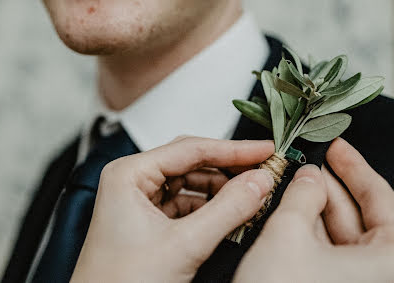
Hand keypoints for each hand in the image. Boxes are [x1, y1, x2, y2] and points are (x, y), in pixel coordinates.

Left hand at [71, 136, 275, 282]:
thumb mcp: (184, 245)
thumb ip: (227, 210)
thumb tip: (259, 182)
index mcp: (128, 174)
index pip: (190, 149)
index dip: (233, 149)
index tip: (265, 149)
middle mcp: (131, 181)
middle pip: (190, 162)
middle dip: (229, 168)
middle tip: (264, 169)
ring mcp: (138, 201)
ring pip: (190, 183)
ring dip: (222, 189)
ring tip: (253, 193)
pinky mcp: (148, 221)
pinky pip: (185, 204)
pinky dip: (210, 208)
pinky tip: (232, 212)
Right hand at [234, 138, 393, 282]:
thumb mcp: (287, 235)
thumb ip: (301, 196)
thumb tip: (308, 176)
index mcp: (391, 264)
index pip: (380, 199)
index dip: (355, 166)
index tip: (337, 145)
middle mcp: (381, 278)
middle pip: (358, 218)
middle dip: (328, 188)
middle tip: (305, 162)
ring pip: (339, 237)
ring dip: (313, 209)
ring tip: (290, 185)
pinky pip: (326, 255)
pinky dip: (307, 232)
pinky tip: (288, 213)